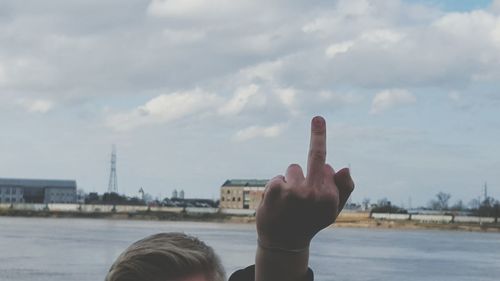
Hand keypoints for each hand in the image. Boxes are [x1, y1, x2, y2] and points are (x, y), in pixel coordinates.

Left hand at [256, 116, 353, 249]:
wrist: (283, 243)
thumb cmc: (309, 222)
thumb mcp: (331, 211)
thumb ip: (342, 190)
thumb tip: (344, 167)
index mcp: (330, 197)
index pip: (327, 168)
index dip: (321, 175)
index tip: (325, 139)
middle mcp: (314, 192)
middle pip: (315, 157)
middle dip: (319, 134)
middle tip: (318, 118)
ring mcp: (294, 190)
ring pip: (293, 169)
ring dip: (290, 180)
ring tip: (288, 202)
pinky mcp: (276, 189)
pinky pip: (278, 177)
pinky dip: (276, 187)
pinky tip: (277, 204)